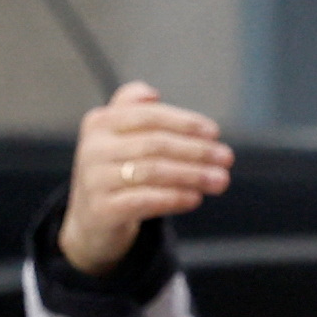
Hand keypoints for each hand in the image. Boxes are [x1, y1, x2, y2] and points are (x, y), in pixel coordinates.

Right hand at [56, 81, 233, 276]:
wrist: (90, 222)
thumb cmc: (114, 174)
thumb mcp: (117, 137)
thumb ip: (133, 109)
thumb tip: (152, 93)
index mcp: (100, 122)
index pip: (149, 116)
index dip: (184, 123)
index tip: (214, 133)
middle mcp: (93, 148)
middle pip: (155, 144)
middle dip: (196, 151)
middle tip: (226, 158)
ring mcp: (95, 180)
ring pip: (153, 172)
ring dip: (193, 175)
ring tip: (220, 180)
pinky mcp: (102, 210)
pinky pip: (145, 201)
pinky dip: (174, 198)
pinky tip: (195, 198)